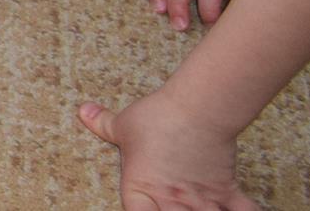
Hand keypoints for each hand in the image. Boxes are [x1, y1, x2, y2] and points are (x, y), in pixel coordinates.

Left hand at [78, 92, 255, 209]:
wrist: (197, 109)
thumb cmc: (157, 117)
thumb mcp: (122, 124)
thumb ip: (102, 124)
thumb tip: (83, 111)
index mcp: (141, 191)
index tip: (144, 210)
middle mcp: (172, 202)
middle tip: (177, 207)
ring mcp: (201, 200)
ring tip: (201, 209)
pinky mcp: (226, 191)